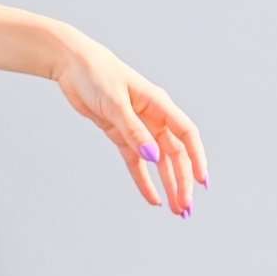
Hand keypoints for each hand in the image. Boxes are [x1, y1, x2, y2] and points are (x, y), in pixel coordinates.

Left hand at [51, 34, 208, 213]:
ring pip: (158, 162)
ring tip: (176, 209)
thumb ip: (134, 131)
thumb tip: (153, 157)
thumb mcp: (115, 103)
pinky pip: (135, 162)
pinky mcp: (121, 134)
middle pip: (174, 154)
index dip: (197, 158)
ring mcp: (138, 127)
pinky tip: (152, 199)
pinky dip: (144, 180)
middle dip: (182, 181)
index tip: (203, 182)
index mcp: (159, 104)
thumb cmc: (97, 75)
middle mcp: (153, 117)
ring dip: (167, 185)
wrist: (73, 66)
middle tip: (186, 208)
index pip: (186, 135)